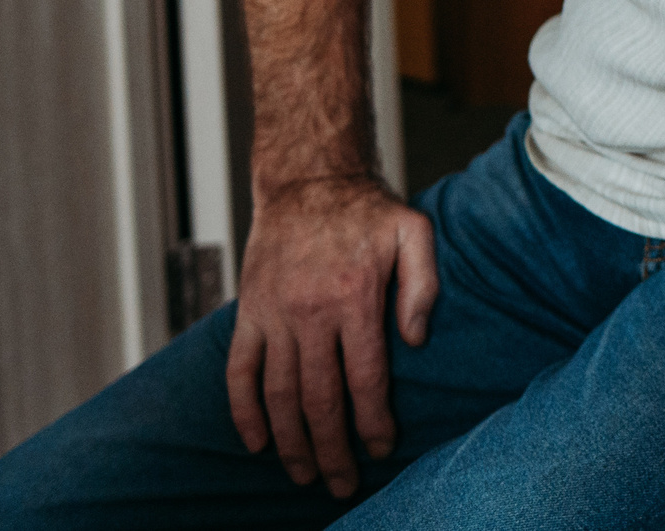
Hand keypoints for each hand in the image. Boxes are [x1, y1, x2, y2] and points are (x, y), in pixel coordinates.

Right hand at [225, 175, 436, 497]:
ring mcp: (274, 315)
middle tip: (343, 484)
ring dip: (291, 442)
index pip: (365, 378)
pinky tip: (257, 442)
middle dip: (333, 449)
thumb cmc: (368, 208)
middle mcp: (310, 312)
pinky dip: (244, 411)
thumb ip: (424, 283)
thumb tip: (416, 339)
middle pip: (320, 399)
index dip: (374, 420)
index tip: (382, 448)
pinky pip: (240, 372)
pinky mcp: (249, 314)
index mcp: (354, 298)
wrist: (308, 179)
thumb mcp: (414, 231)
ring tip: (305, 475)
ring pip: (279, 395)